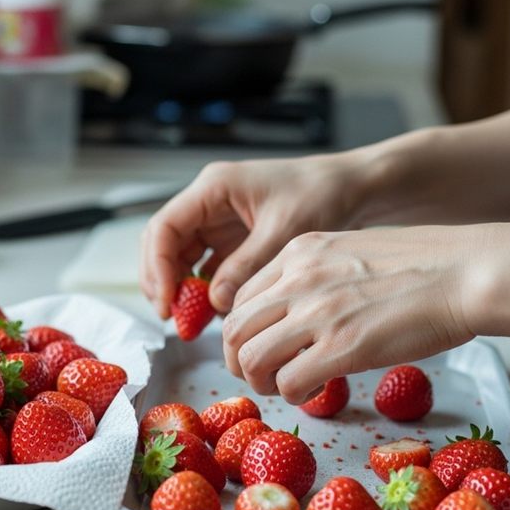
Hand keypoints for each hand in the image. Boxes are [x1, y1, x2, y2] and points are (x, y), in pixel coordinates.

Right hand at [140, 151, 392, 317]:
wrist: (352, 187)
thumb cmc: (322, 194)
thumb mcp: (283, 232)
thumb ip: (246, 266)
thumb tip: (215, 301)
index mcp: (214, 188)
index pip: (164, 227)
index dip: (157, 266)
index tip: (166, 301)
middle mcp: (209, 203)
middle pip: (164, 244)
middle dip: (162, 281)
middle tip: (172, 317)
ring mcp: (220, 222)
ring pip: (181, 258)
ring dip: (181, 289)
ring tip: (189, 321)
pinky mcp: (233, 240)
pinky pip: (206, 267)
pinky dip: (205, 290)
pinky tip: (213, 313)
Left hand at [221, 225, 493, 403]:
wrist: (467, 272)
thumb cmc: (425, 266)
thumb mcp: (353, 252)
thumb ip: (318, 276)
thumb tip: (299, 312)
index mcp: (300, 251)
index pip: (241, 296)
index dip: (244, 330)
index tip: (260, 347)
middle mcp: (299, 278)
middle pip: (234, 329)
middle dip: (239, 361)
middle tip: (262, 376)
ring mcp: (318, 312)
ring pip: (250, 358)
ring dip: (260, 382)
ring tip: (284, 388)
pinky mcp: (343, 346)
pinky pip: (289, 382)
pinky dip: (293, 395)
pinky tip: (314, 392)